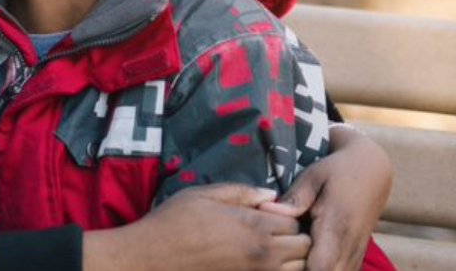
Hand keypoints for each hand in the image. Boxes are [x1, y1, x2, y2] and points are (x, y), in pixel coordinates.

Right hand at [84, 184, 309, 270]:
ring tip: (269, 249)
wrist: (152, 258)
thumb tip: (270, 195)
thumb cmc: (174, 222)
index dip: (286, 218)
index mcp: (253, 225)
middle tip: (274, 234)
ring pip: (295, 269)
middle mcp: (262, 253)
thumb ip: (242, 192)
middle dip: (295, 240)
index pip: (295, 223)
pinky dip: (275, 270)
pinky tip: (255, 262)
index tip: (270, 216)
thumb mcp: (205, 194)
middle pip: (303, 248)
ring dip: (289, 259)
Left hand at [275, 127, 392, 270]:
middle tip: (284, 255)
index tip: (281, 257)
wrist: (372, 171)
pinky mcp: (357, 257)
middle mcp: (349, 247)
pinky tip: (308, 257)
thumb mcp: (313, 177)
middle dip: (301, 270)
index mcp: (337, 228)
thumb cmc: (337, 172)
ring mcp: (356, 255)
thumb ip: (293, 198)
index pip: (320, 268)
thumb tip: (265, 209)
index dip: (298, 269)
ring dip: (312, 269)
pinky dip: (326, 269)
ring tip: (294, 255)